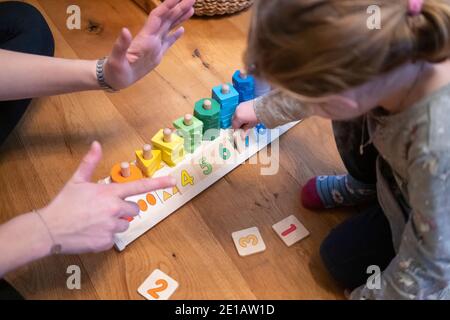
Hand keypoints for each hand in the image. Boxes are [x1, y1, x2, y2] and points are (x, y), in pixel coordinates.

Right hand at [39, 142, 175, 253]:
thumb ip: (90, 162)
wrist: (49, 229)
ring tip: (95, 221)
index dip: (158, 183)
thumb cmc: (64, 204)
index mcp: (110, 193)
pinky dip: (105, 236)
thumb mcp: (77, 181)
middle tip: (106, 209)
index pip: (139, 187)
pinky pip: (113, 238)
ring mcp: (111, 227)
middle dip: (124, 209)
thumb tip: (96, 144)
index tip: (173, 181)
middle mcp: (114, 209)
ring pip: (124, 224)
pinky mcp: (106, 242)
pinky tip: (91, 231)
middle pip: (134, 210)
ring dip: (115, 223)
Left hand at [103, 0, 194, 89]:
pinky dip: (175, 35)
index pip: (158, 17)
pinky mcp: (156, 54)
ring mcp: (154, 46)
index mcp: (145, 37)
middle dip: (179, 8)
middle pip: (167, 18)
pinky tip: (182, 29)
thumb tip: (125, 30)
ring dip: (179, 17)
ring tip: (191, 8)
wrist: (114, 78)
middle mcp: (151, 38)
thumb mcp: (116, 59)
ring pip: (169, 27)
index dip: (168, 6)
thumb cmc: (115, 70)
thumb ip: (121, 45)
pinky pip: (168, 42)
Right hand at [232, 100, 258, 130]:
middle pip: (233, 119)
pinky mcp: (242, 103)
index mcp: (238, 118)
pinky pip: (239, 110)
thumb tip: (243, 131)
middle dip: (237, 123)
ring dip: (238, 117)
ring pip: (236, 114)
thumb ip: (245, 128)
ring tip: (245, 120)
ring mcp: (239, 107)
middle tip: (242, 126)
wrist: (262, 106)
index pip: (234, 125)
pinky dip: (240, 113)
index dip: (237, 129)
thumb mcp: (251, 125)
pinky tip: (246, 114)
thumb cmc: (257, 116)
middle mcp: (237, 112)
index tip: (240, 130)